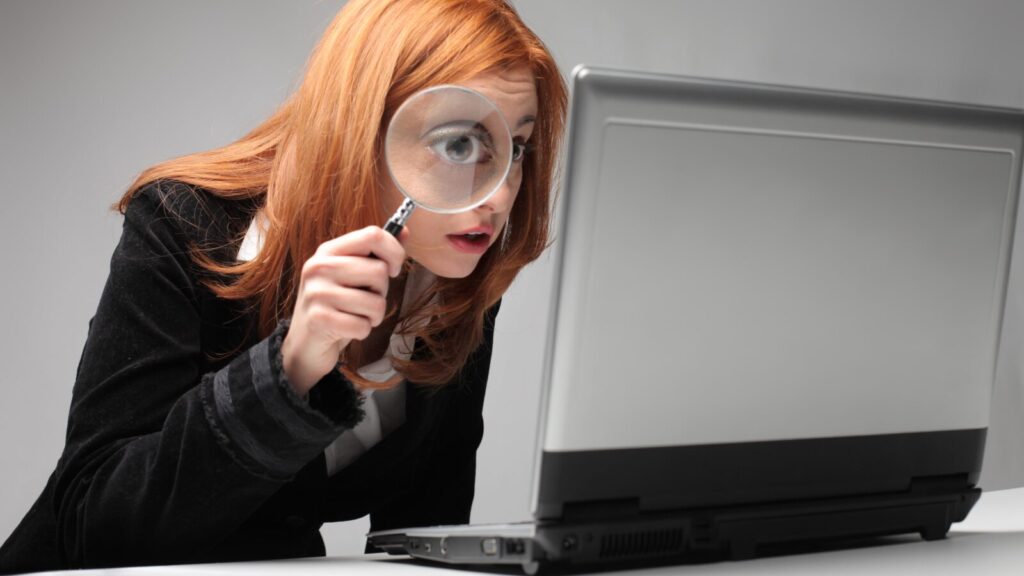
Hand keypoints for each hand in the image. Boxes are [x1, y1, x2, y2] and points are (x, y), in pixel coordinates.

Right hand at [282, 226, 406, 396]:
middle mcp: (319, 267)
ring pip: (376, 302)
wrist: (306, 342)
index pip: (372, 235)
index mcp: (329, 250)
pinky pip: (363, 326)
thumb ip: (378, 253)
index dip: (394, 252)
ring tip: (357, 316)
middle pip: (379, 271)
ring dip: (374, 316)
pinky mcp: (319, 319)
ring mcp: (317, 293)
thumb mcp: (353, 275)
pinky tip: (347, 329)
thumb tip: (405, 231)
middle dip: (382, 291)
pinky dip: (362, 332)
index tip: (393, 270)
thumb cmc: (337, 305)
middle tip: (365, 300)